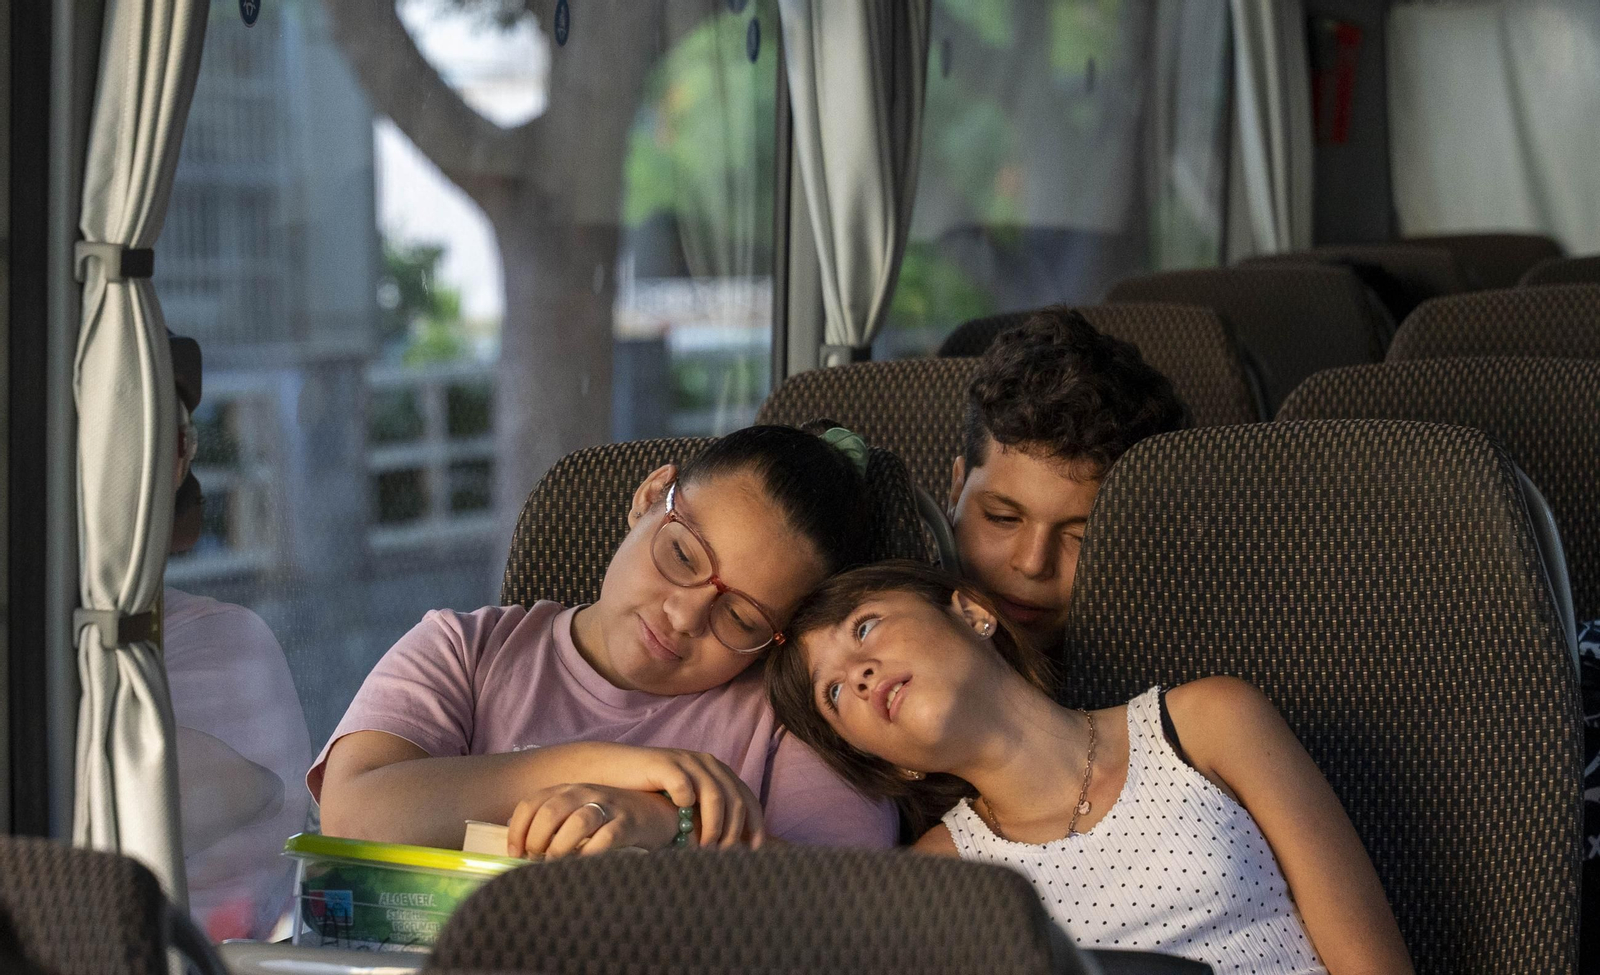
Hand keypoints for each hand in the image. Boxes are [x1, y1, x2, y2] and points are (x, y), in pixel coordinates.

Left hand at [506, 784, 678, 857]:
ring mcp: (608, 806)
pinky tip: (581, 865)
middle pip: (551, 811)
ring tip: (556, 863)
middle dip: (538, 840)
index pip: (532, 803)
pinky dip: (589, 854)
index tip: (515, 853)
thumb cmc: (608, 819)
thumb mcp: (577, 812)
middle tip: (537, 860)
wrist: (655, 813)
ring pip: (578, 822)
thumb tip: (523, 851)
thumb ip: (553, 824)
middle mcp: (585, 792)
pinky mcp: (627, 822)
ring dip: (561, 847)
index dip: (518, 829)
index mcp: (567, 789)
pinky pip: (606, 838)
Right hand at [579, 743, 765, 848]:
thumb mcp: (686, 803)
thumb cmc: (651, 794)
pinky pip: (685, 786)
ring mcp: (687, 761)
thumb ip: (707, 817)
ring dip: (714, 826)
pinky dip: (688, 805)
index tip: (754, 851)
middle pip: (735, 800)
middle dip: (732, 832)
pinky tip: (681, 822)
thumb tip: (731, 849)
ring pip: (715, 796)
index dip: (755, 825)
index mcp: (718, 772)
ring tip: (705, 848)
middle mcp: (707, 763)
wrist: (614, 770)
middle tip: (723, 855)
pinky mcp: (665, 764)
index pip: (747, 798)